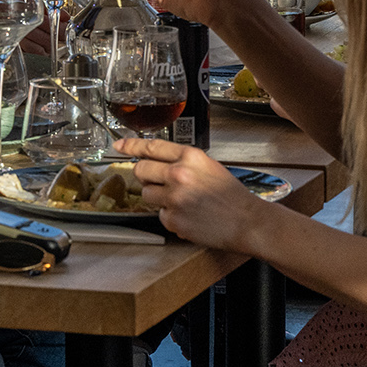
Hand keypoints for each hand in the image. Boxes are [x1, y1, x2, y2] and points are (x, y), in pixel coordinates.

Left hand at [116, 136, 266, 250]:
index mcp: (190, 156)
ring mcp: (174, 198)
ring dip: (158, 197)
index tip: (119, 145)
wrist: (247, 221)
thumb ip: (182, 161)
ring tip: (180, 201)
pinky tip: (188, 215)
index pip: (151, 146)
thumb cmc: (231, 195)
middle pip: (141, 170)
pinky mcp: (174, 220)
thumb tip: (156, 160)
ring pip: (146, 194)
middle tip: (159, 182)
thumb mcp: (208, 166)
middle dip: (145, 175)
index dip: (131, 145)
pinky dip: (170, 216)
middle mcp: (179, 174)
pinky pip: (160, 215)